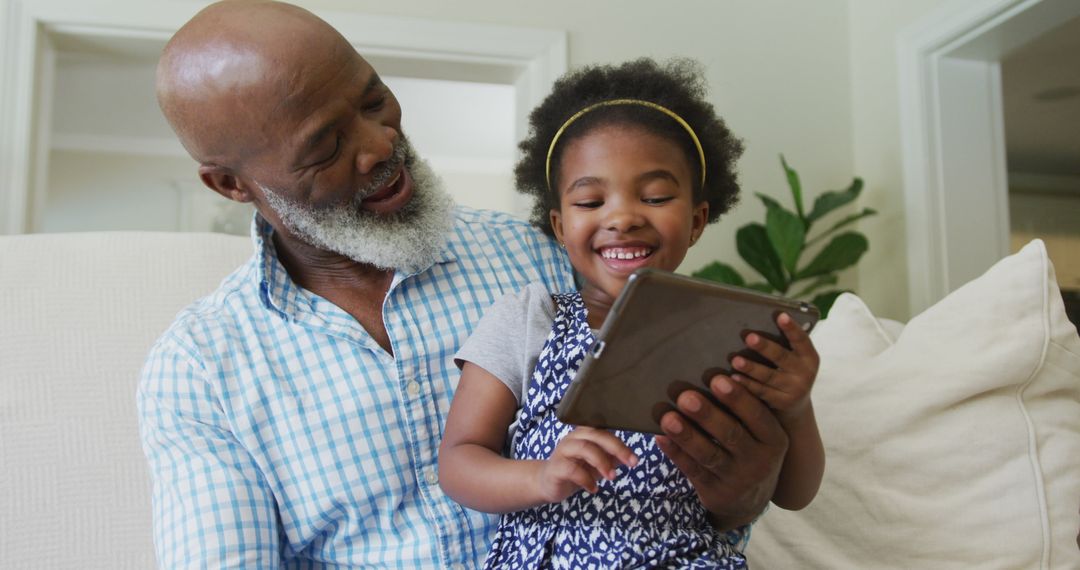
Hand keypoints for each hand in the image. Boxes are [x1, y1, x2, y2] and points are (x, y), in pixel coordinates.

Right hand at [534, 426, 637, 503]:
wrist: (548, 483)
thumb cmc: (575, 470)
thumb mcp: (597, 464)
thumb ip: (612, 458)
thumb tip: (630, 457)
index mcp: (584, 434)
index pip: (605, 431)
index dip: (620, 444)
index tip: (634, 459)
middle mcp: (573, 438)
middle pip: (596, 435)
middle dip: (616, 449)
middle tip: (630, 464)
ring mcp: (562, 451)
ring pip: (584, 448)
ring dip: (602, 462)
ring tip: (612, 477)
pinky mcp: (555, 467)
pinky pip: (571, 469)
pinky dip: (586, 479)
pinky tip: (593, 488)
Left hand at [655, 376, 787, 528]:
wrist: (752, 500)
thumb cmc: (751, 450)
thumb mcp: (761, 435)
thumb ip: (746, 410)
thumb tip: (716, 374)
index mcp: (773, 439)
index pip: (757, 416)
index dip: (737, 398)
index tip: (716, 379)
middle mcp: (759, 461)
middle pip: (731, 434)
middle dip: (707, 415)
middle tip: (685, 397)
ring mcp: (737, 480)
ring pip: (709, 455)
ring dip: (686, 435)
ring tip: (667, 418)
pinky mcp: (716, 493)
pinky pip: (693, 471)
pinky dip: (676, 454)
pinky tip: (661, 439)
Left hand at [732, 312, 819, 423]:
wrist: (796, 405)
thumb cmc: (789, 371)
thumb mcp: (794, 358)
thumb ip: (783, 344)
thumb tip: (755, 321)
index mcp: (809, 356)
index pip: (801, 339)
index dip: (791, 328)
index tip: (780, 316)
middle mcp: (805, 372)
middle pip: (781, 357)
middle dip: (765, 347)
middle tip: (749, 337)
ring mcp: (795, 389)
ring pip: (769, 376)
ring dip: (751, 367)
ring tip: (735, 360)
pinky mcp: (782, 402)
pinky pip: (762, 391)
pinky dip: (747, 384)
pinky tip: (735, 377)